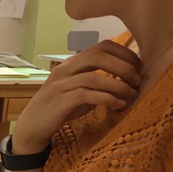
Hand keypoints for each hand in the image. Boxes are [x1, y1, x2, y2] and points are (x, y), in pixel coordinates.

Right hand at [14, 40, 141, 152]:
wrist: (33, 125)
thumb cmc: (61, 107)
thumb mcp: (81, 89)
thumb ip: (99, 81)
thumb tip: (128, 79)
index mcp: (73, 63)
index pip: (102, 46)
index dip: (125, 54)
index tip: (139, 68)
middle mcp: (65, 69)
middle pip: (98, 56)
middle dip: (124, 67)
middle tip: (138, 81)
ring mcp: (61, 84)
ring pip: (94, 76)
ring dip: (118, 85)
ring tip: (131, 95)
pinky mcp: (60, 101)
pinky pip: (87, 95)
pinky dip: (107, 99)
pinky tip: (118, 106)